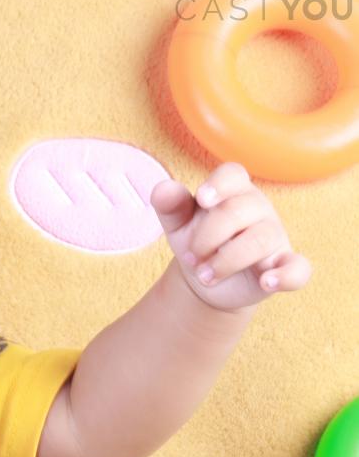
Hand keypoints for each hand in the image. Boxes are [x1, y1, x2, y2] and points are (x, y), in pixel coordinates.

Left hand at [149, 162, 311, 311]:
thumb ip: (172, 206)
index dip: (219, 185)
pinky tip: (268, 281)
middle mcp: (258, 209)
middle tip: (191, 258)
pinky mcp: (283, 265)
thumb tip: (160, 189)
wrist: (208, 281)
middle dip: (208, 236)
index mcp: (233, 191)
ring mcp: (274, 236)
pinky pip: (297, 268)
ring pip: (260, 239)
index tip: (203, 200)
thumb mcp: (180, 225)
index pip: (232, 175)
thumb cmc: (199, 242)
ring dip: (227, 260)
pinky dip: (287, 275)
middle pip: (238, 211)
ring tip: (205, 277)